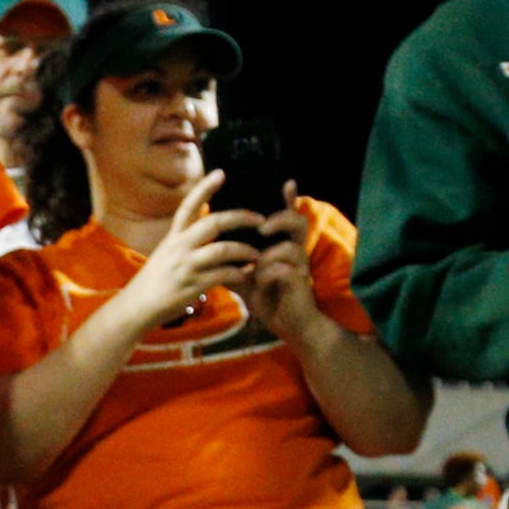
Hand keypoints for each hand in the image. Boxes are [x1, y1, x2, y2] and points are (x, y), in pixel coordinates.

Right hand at [122, 173, 266, 326]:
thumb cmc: (156, 280)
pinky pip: (222, 276)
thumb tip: (211, 227)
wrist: (137, 307)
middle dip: (240, 217)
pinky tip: (247, 274)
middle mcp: (178, 247)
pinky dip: (239, 274)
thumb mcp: (167, 253)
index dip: (204, 188)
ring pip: (222, 250)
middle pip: (213, 223)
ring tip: (257, 254)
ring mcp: (185, 266)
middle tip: (260, 219)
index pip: (188, 206)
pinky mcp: (192, 286)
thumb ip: (187, 240)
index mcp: (173, 237)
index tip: (221, 173)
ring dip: (245, 251)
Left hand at [233, 181, 324, 343]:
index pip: (286, 215)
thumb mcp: (246, 276)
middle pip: (298, 221)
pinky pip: (286, 271)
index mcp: (281, 244)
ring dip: (270, 253)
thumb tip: (208, 247)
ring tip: (256, 261)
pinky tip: (259, 281)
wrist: (288, 326)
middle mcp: (294, 250)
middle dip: (281, 218)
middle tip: (262, 226)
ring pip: (291, 246)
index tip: (286, 182)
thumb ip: (233, 260)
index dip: (288, 199)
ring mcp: (299, 266)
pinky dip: (269, 274)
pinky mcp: (300, 284)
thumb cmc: (268, 297)